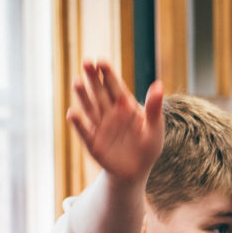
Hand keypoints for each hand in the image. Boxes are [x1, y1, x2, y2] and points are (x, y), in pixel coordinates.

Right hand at [67, 61, 163, 183]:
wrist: (136, 172)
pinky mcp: (93, 143)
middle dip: (93, 78)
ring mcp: (100, 127)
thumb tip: (159, 84)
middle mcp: (110, 113)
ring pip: (90, 108)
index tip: (101, 61)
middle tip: (86, 61)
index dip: (108, 74)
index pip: (115, 87)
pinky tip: (72, 114)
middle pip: (100, 93)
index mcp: (125, 107)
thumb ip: (154, 108)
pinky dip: (79, 124)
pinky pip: (85, 132)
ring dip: (83, 96)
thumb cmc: (147, 148)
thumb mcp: (155, 128)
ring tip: (77, 81)